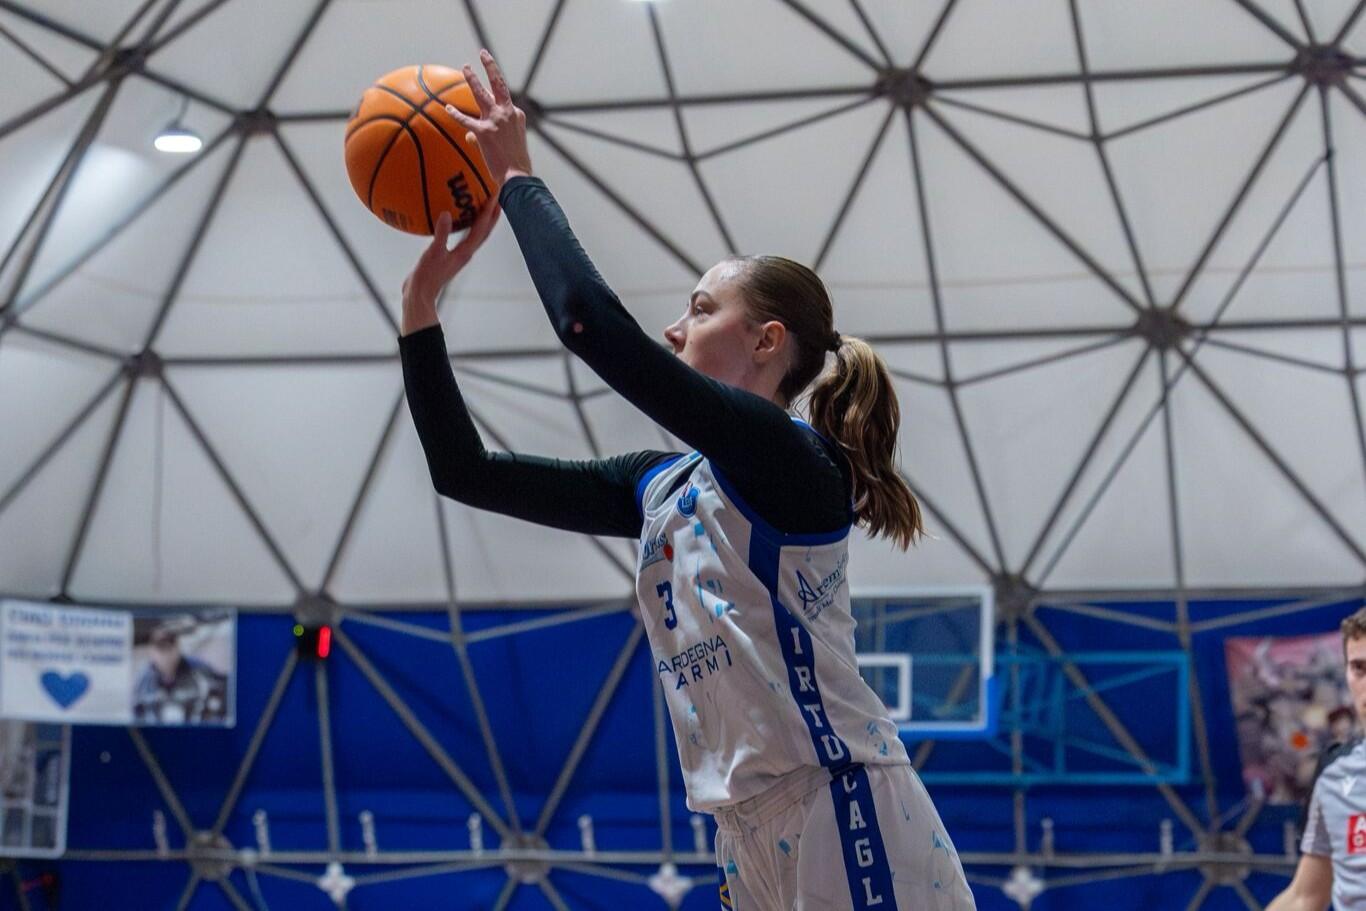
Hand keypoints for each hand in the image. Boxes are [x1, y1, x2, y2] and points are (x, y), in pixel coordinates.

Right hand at [401, 201, 500, 334]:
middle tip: (497, 197)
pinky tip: (457, 219)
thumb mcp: (433, 253)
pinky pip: (462, 237)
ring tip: (484, 205)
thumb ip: (440, 234)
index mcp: (465, 252)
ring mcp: (459, 255)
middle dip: (491, 214)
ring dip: (482, 220)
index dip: (488, 212)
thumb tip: (446, 214)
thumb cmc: (427, 277)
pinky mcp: (450, 256)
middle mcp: (466, 253)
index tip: (494, 196)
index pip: (481, 229)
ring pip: (476, 234)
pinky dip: (465, 226)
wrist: (420, 294)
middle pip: (484, 231)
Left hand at [446, 49, 532, 185]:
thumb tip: (468, 135)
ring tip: (465, 67)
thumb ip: (487, 136)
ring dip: (473, 79)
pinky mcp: (484, 133)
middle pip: (499, 85)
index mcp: (517, 115)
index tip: (493, 101)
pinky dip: (456, 114)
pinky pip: (466, 121)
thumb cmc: (514, 164)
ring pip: (482, 95)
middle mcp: (507, 113)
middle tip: (483, 53)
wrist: (518, 176)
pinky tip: (447, 108)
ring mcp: (496, 121)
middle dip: (491, 67)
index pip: (504, 102)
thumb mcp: (507, 145)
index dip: (497, 104)